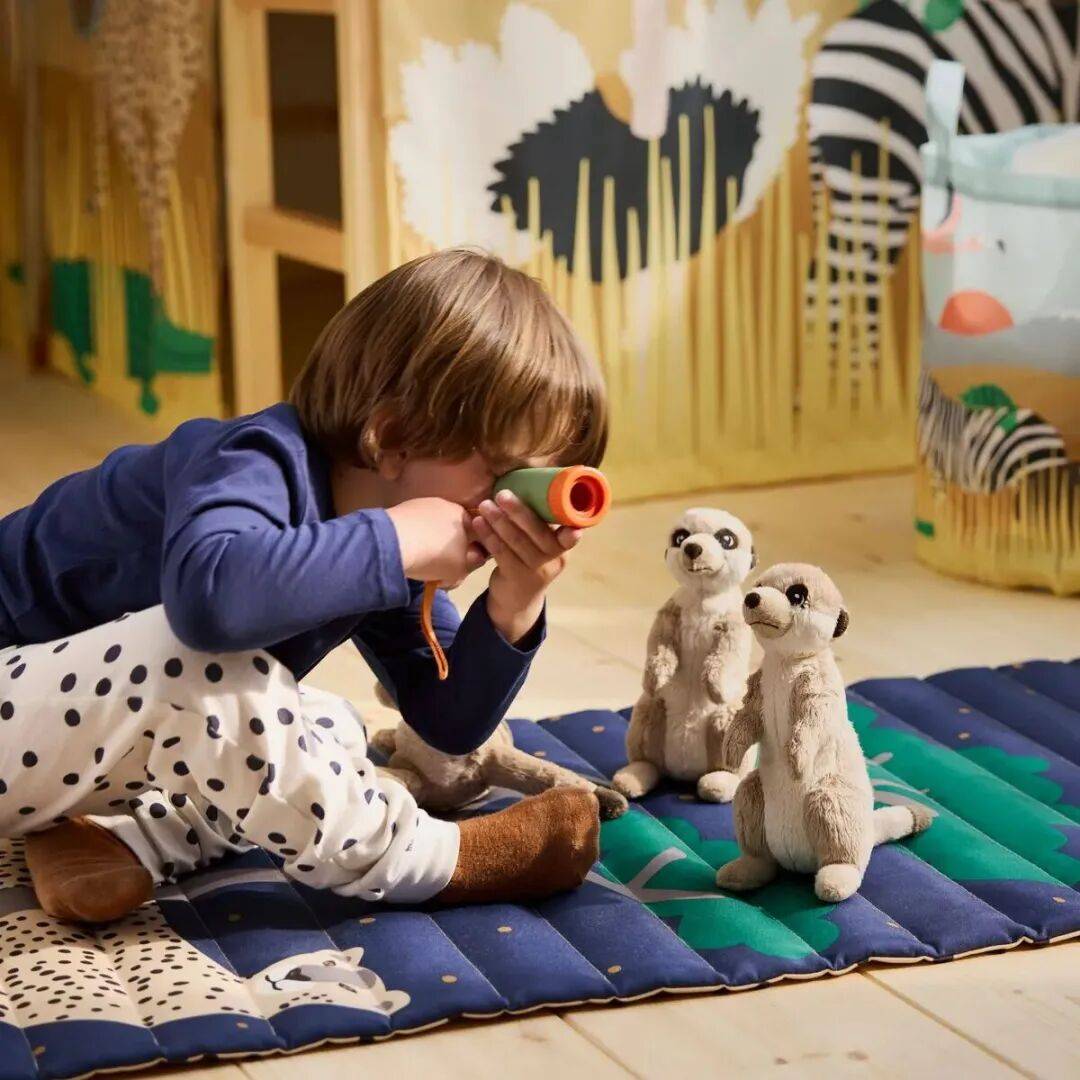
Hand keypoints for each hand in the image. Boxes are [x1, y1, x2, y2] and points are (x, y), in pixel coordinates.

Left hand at [385, 497, 487, 585]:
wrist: (396, 542)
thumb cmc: (436, 556)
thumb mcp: (461, 569)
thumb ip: (471, 563)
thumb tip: (476, 557)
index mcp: (465, 517)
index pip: (476, 534)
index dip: (471, 552)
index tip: (462, 567)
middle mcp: (447, 504)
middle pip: (452, 529)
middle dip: (449, 546)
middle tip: (440, 567)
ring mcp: (423, 504)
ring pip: (432, 526)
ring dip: (430, 541)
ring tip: (420, 559)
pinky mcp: (402, 508)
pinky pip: (414, 526)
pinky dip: (414, 537)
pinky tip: (407, 550)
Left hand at [471, 489, 580, 643]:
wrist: (517, 600)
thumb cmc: (529, 560)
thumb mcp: (542, 547)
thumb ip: (540, 524)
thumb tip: (530, 484)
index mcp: (563, 548)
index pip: (569, 537)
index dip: (571, 531)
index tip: (572, 527)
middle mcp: (553, 560)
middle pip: (538, 533)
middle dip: (520, 512)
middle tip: (502, 494)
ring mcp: (534, 571)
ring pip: (516, 542)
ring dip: (499, 521)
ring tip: (485, 505)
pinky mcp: (515, 577)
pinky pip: (501, 553)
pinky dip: (488, 536)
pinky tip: (478, 522)